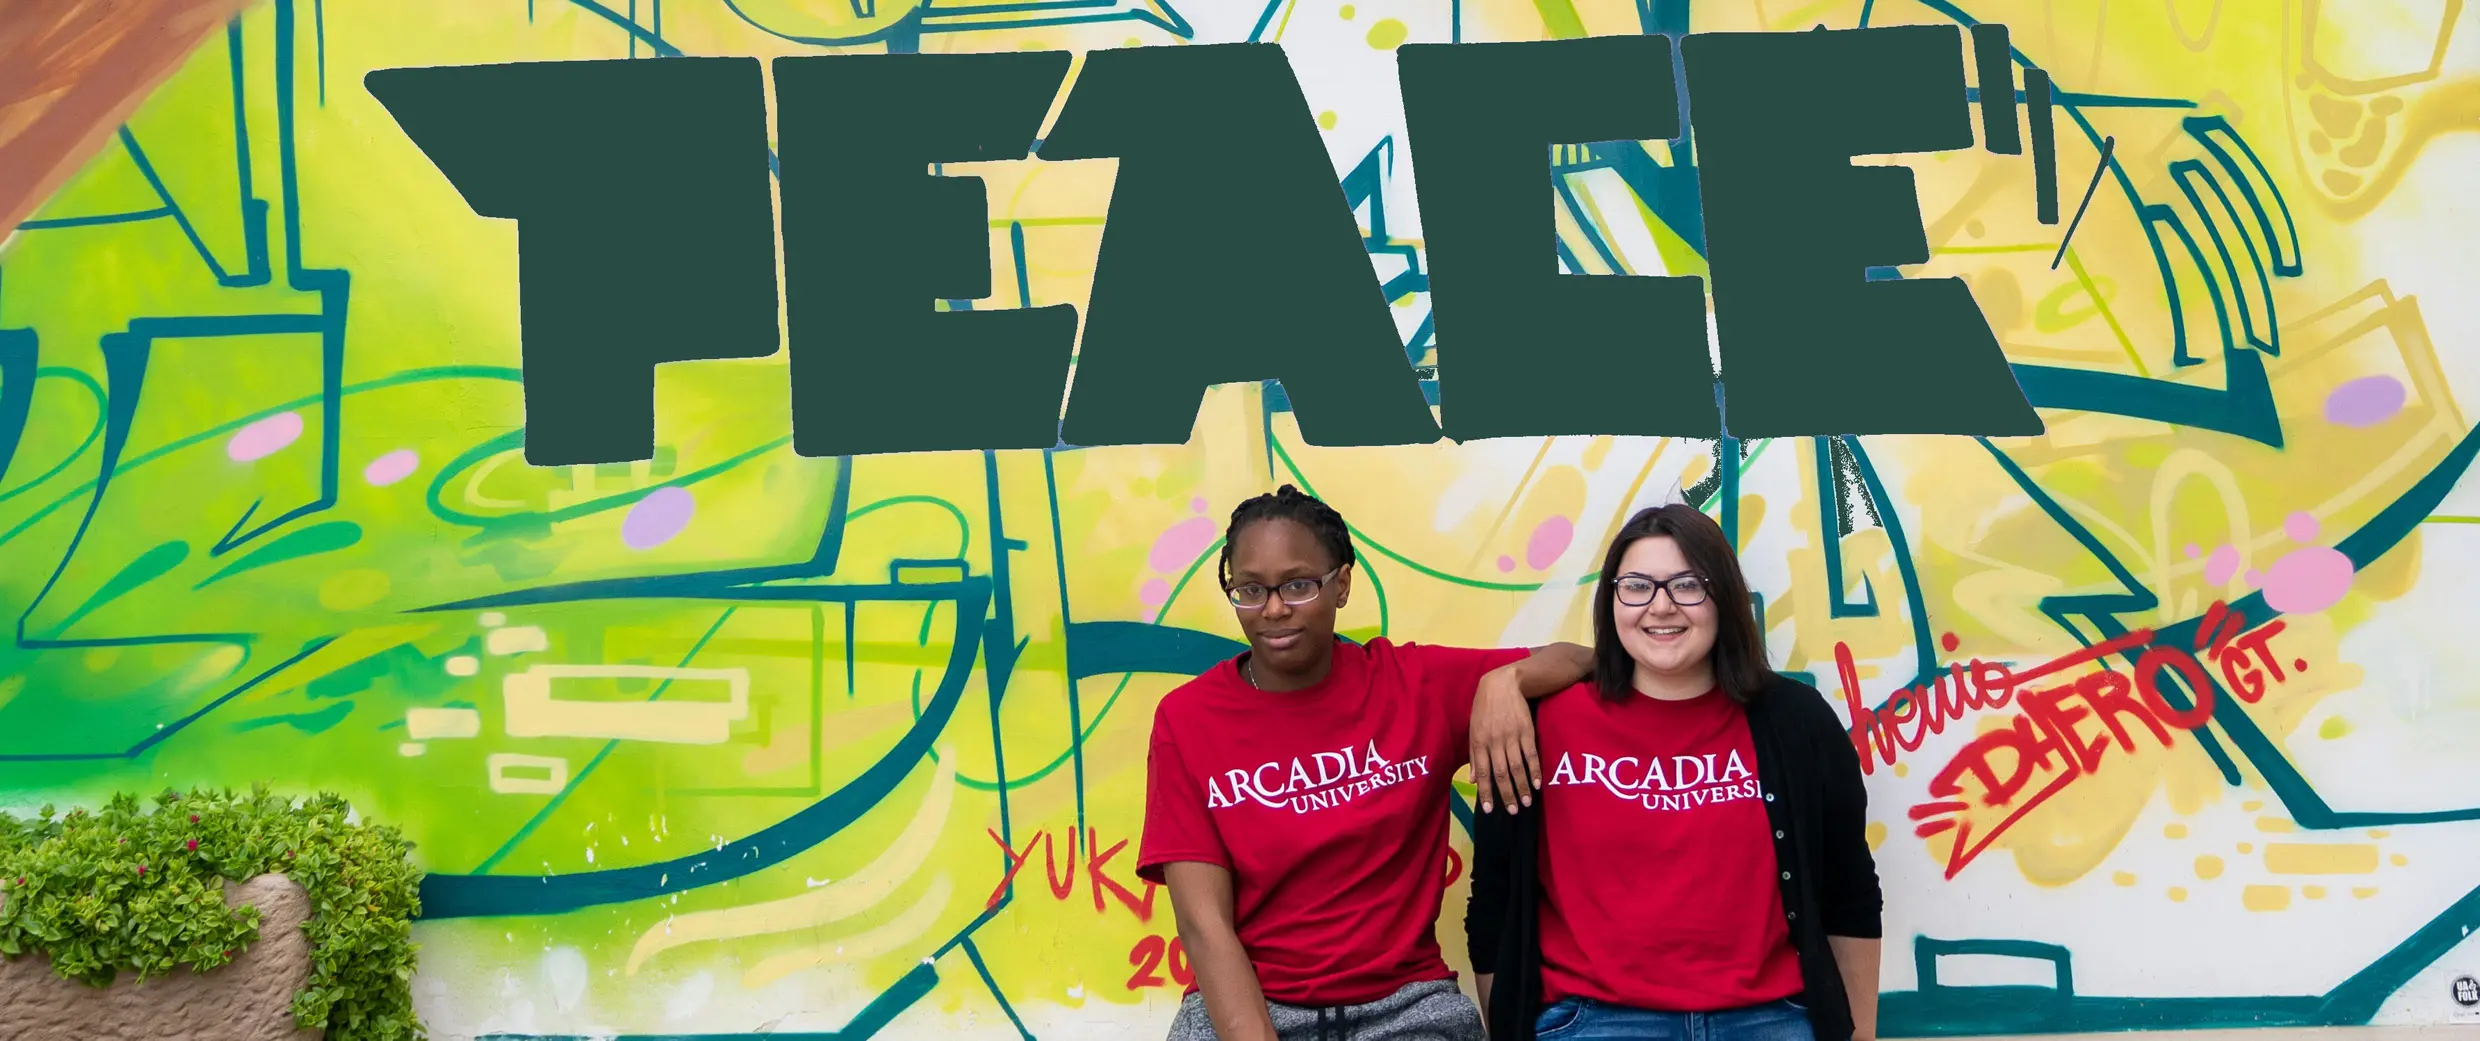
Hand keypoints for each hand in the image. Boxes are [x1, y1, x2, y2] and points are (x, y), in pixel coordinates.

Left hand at [1469, 671, 1539, 813]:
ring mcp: (1511, 736)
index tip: (1489, 809)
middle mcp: (1495, 741)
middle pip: (1501, 773)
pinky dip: (1534, 770)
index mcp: (1479, 742)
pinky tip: (1537, 784)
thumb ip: (1474, 756)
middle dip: (1506, 794)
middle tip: (1512, 811)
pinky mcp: (1526, 731)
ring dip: (1522, 787)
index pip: (1482, 773)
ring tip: (1525, 803)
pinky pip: (1530, 754)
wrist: (1502, 684)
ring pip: (1517, 766)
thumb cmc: (1484, 709)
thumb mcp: (1473, 729)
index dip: (1485, 792)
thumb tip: (1473, 779)